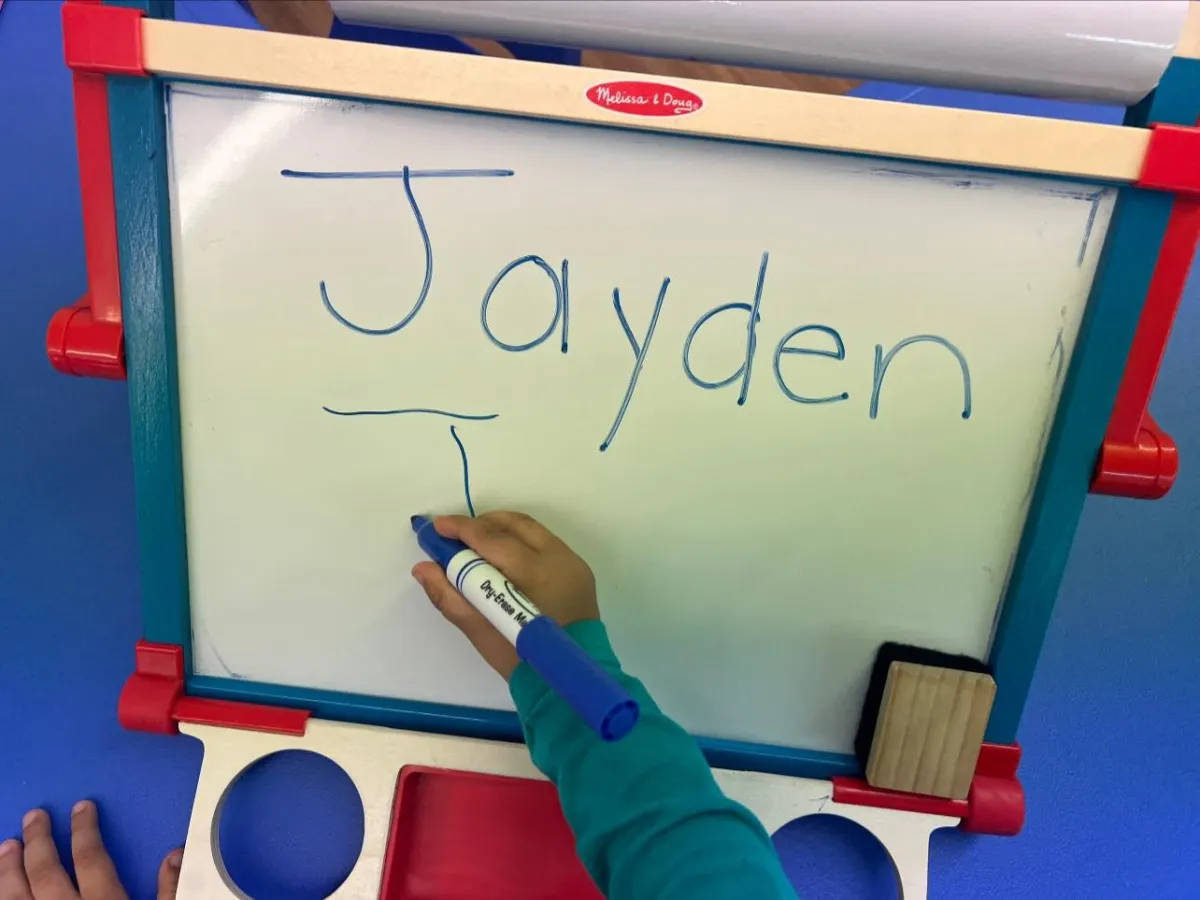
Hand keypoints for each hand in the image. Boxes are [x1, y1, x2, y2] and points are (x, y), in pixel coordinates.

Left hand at [0, 803, 179, 899]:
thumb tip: (176, 854)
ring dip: (8, 868)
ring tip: (7, 845)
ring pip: (15, 894)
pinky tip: (0, 886)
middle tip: (34, 816)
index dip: (85, 829)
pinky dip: (1, 896)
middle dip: (39, 840)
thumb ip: (168, 890)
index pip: (90, 858)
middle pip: (46, 871)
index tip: (82, 807)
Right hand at [412, 511, 599, 679]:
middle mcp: (558, 559)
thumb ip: (449, 596)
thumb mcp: (480, 630)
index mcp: (535, 574)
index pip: (492, 539)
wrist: (566, 680)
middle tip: (453, 533)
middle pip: (514, 526)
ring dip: (500, 529)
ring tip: (474, 540)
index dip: (461, 529)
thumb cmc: (520, 658)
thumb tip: (422, 569)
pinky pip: (544, 543)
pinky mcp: (577, 570)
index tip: (436, 526)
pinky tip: (501, 554)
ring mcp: (571, 563)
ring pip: (532, 530)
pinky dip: (519, 541)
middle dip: (480, 524)